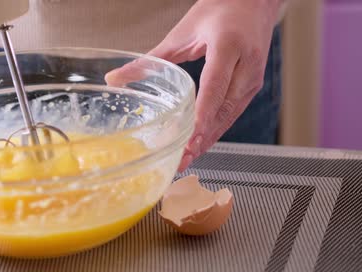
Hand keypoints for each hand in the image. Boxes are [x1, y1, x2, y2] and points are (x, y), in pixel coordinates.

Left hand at [106, 0, 281, 170]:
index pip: (216, 85)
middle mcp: (247, 64)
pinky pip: (234, 112)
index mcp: (229, 46)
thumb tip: (115, 78)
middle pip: (225, 107)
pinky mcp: (253, 86)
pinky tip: (201, 143)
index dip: (203, 112)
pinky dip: (217, 129)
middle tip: (183, 158)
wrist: (254, 1)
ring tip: (189, 159)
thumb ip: (150, 60)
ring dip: (210, 138)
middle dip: (204, 136)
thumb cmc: (219, 11)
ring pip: (231, 115)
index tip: (191, 135)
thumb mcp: (180, 33)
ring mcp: (254, 77)